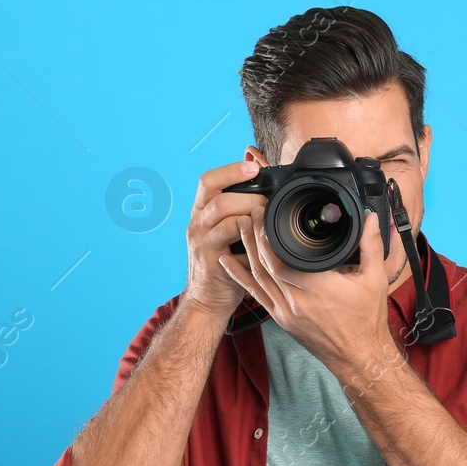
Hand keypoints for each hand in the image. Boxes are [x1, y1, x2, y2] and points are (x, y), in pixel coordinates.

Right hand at [182, 160, 265, 316]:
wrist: (209, 299)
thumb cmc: (226, 263)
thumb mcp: (228, 233)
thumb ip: (240, 210)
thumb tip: (263, 181)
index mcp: (202, 212)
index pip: (208, 180)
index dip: (230, 170)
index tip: (253, 166)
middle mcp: (197, 223)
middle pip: (218, 194)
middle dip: (249, 193)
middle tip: (269, 201)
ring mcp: (201, 240)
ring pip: (224, 212)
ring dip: (250, 210)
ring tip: (266, 217)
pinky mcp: (210, 258)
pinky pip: (230, 238)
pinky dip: (248, 234)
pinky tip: (261, 237)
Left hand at [218, 207, 397, 376]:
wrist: (359, 357)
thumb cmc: (367, 320)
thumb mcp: (376, 279)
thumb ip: (372, 245)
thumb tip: (372, 218)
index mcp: (318, 288)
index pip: (281, 258)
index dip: (267, 234)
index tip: (265, 213)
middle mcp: (297, 301)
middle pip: (264, 264)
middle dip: (254, 235)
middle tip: (249, 212)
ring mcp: (286, 312)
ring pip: (257, 278)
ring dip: (246, 251)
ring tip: (239, 227)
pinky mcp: (281, 320)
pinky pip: (256, 295)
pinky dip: (241, 277)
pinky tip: (228, 263)